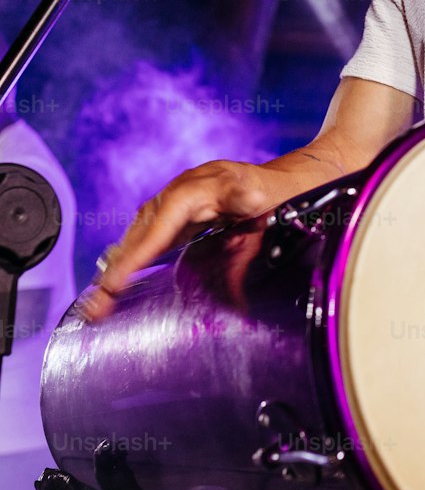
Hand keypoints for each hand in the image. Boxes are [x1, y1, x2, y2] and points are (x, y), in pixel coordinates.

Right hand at [78, 159, 272, 321]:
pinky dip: (126, 264)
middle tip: (95, 307)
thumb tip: (241, 241)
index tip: (113, 284)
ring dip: (114, 273)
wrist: (265, 181)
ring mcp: (165, 210)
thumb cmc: (259, 190)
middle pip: (135, 241)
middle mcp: (168, 200)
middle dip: (113, 275)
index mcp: (187, 194)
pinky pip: (141, 244)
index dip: (132, 260)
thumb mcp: (252, 197)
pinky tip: (114, 283)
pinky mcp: (167, 221)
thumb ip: (241, 214)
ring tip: (96, 303)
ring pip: (133, 243)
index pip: (154, 233)